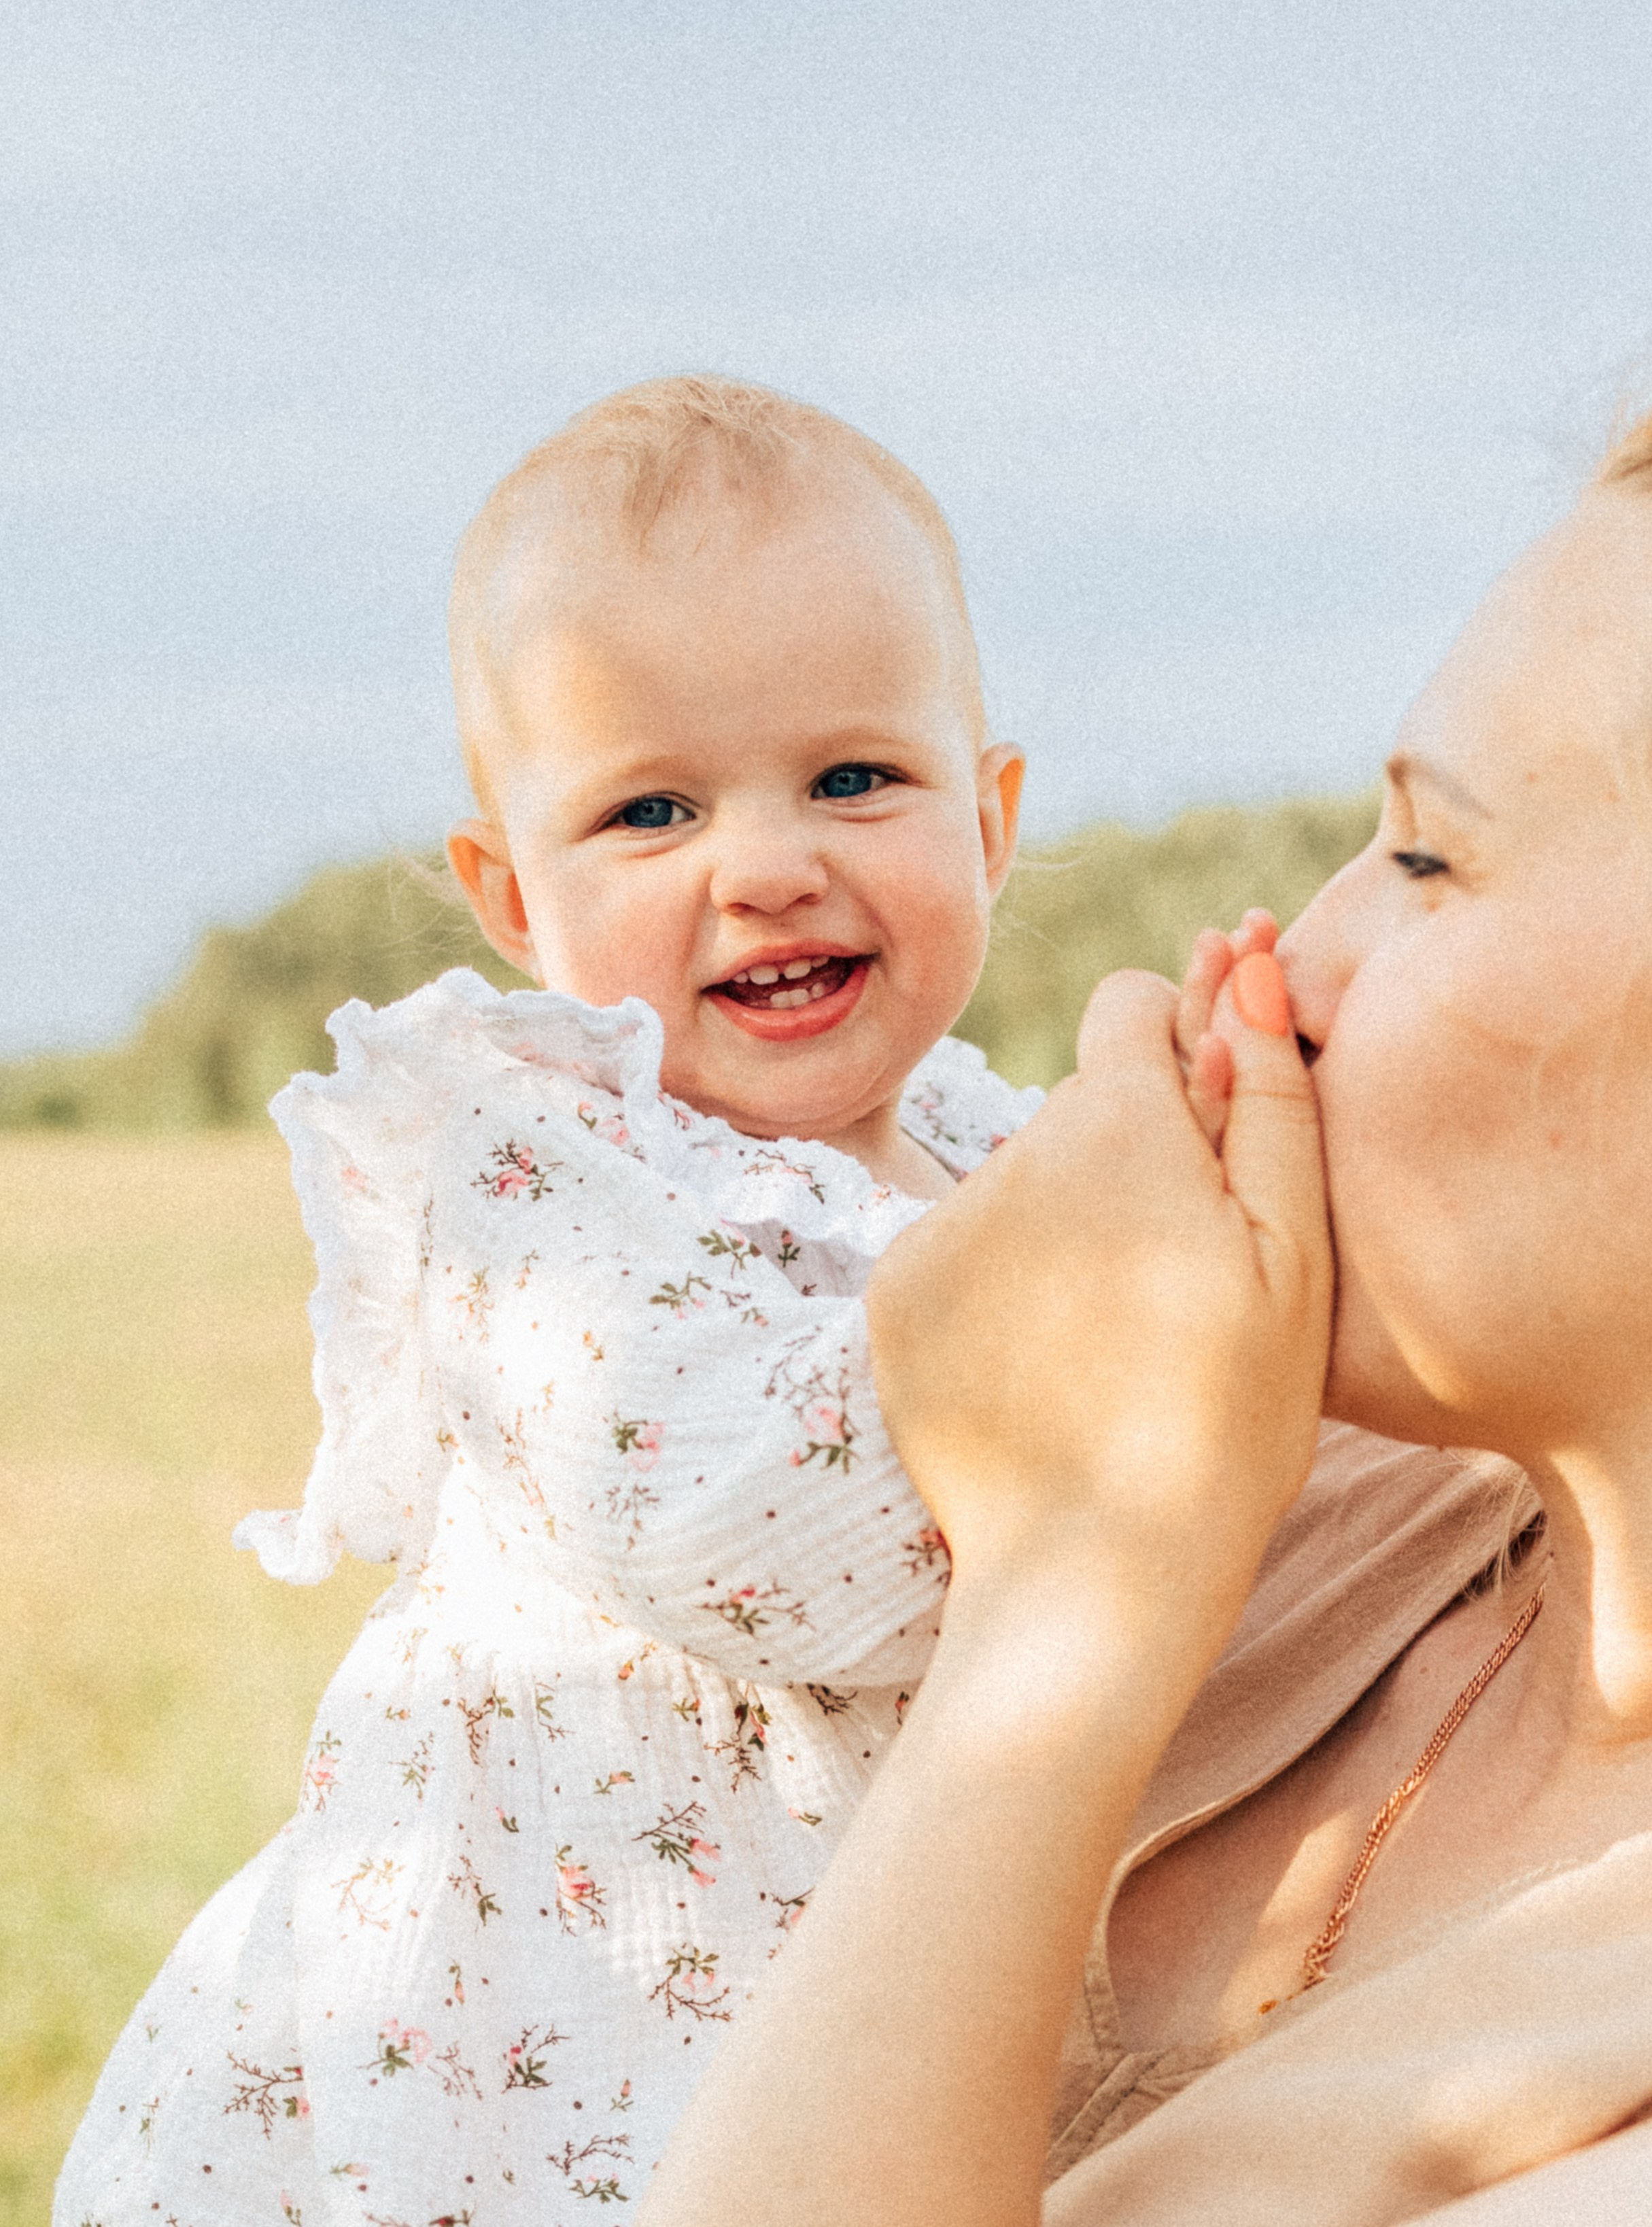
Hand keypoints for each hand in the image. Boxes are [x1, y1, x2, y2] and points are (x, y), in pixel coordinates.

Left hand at [867, 951, 1330, 1634]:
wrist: (1096, 1575)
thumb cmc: (1228, 1418)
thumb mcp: (1292, 1257)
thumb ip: (1269, 1099)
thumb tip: (1240, 968)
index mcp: (1116, 1126)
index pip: (1129, 1004)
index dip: (1183, 1049)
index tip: (1211, 1127)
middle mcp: (1008, 1154)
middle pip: (1080, 1105)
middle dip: (1134, 1156)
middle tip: (1179, 1277)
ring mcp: (938, 1226)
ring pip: (1023, 1180)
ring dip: (1071, 1226)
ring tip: (1115, 1341)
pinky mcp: (891, 1292)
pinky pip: (963, 1246)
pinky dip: (1004, 1284)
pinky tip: (1047, 1366)